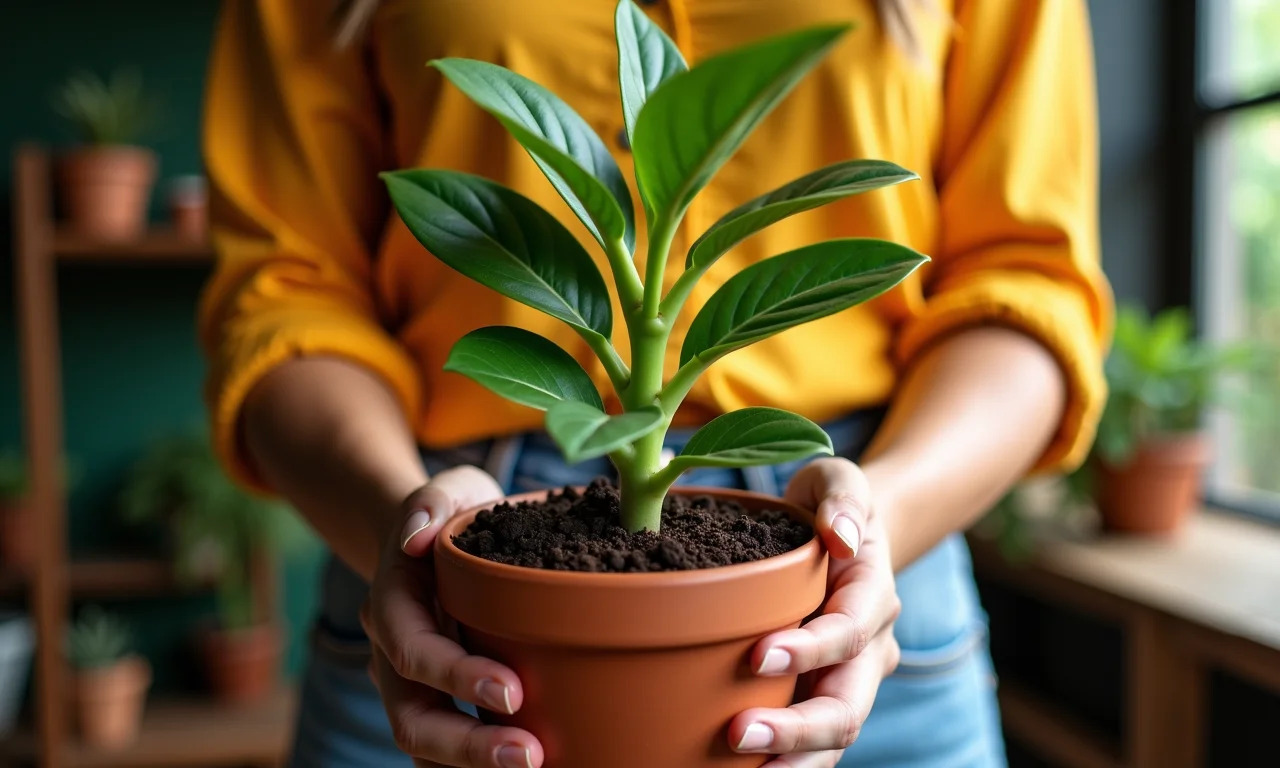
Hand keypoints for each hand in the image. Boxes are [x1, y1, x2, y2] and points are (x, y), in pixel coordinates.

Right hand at [361, 466, 545, 767]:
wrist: (438, 537)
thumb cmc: (453, 513)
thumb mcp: (448, 488)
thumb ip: (431, 501)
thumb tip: (415, 537)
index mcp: (392, 605)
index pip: (413, 652)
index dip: (456, 677)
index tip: (511, 691)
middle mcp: (391, 655)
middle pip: (412, 720)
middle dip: (466, 746)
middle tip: (528, 755)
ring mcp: (411, 686)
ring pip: (426, 745)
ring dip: (472, 766)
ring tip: (534, 767)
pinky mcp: (438, 703)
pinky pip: (447, 749)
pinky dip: (476, 765)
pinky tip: (533, 765)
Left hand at [730, 458, 901, 766]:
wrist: (845, 535)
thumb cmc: (833, 503)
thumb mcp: (842, 478)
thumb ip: (843, 496)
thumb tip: (842, 535)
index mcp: (874, 595)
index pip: (848, 633)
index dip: (809, 649)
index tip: (757, 655)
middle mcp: (871, 648)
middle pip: (847, 705)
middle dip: (797, 729)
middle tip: (738, 733)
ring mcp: (851, 679)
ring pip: (834, 736)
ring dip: (792, 758)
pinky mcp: (824, 694)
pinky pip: (812, 742)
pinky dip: (785, 762)